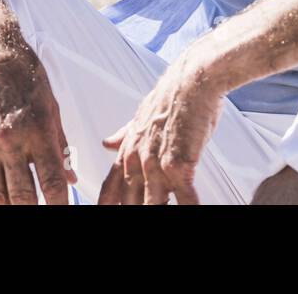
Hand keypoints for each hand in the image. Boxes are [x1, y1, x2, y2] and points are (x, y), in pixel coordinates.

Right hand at [0, 5, 76, 204]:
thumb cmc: (24, 73)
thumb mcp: (51, 103)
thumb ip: (59, 143)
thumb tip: (68, 176)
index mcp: (37, 129)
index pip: (52, 182)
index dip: (60, 204)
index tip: (65, 212)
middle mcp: (9, 140)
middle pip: (23, 196)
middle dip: (34, 211)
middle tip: (41, 212)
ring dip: (9, 208)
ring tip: (20, 210)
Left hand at [98, 51, 223, 204]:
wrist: (192, 80)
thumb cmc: (172, 97)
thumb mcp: (141, 116)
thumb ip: (124, 134)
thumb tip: (107, 142)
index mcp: (128, 150)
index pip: (110, 188)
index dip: (107, 206)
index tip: (105, 214)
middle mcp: (138, 161)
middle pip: (131, 203)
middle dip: (135, 211)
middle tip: (142, 217)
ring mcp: (156, 165)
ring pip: (154, 205)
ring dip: (160, 211)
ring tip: (169, 217)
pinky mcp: (179, 165)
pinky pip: (184, 198)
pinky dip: (188, 207)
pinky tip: (192, 211)